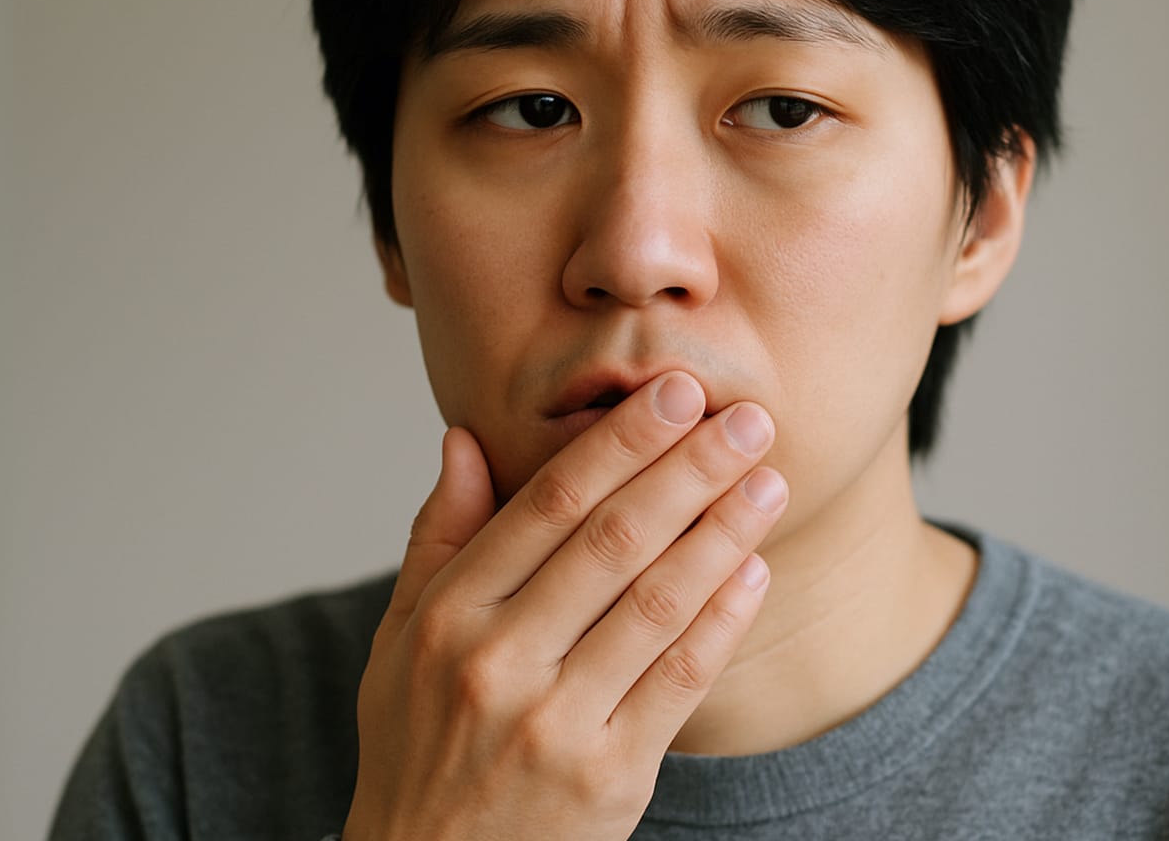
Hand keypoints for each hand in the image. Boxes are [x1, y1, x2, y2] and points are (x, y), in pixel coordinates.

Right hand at [341, 371, 787, 840]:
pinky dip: (723, 620)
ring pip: (656, 603)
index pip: (548, 505)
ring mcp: (555, 722)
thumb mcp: (398, 642)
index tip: (676, 392)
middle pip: (612, 541)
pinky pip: (680, 681)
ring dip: (723, 534)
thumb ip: (438, 539)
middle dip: (689, 470)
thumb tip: (465, 439)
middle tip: (748, 418)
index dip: (620, 442)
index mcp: (447, 616)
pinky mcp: (609, 777)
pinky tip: (754, 570)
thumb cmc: (419, 749)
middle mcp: (497, 662)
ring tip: (769, 482)